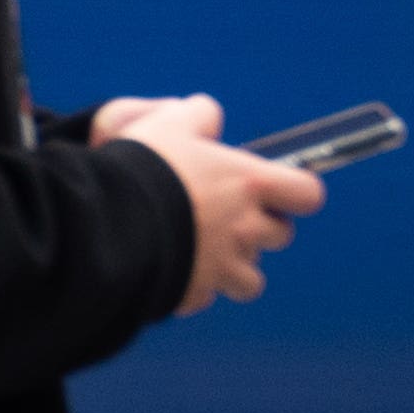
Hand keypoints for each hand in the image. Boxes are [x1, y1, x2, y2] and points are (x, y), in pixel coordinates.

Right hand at [99, 93, 327, 313]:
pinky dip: (195, 289)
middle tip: (227, 218)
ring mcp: (222, 266)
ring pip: (251, 280)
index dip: (294, 193)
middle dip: (260, 230)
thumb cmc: (143, 167)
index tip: (271, 192)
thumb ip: (198, 115)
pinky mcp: (194, 293)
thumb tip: (207, 115)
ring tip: (203, 253)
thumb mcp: (169, 123)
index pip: (307, 194)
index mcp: (249, 184)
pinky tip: (172, 271)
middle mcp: (245, 228)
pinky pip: (206, 297)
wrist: (106, 220)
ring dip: (233, 268)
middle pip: (280, 237)